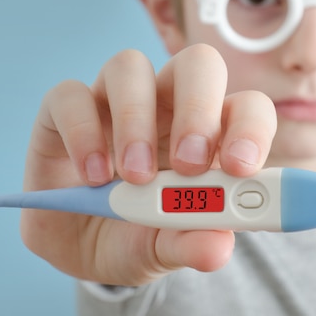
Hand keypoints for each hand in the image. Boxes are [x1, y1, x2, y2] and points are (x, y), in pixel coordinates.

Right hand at [20, 44, 276, 285]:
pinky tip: (91, 175)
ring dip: (136, 120)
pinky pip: (70, 94)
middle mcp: (166, 106)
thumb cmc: (134, 238)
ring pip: (130, 66)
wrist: (77, 247)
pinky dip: (82, 132)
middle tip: (188, 165)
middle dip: (198, 109)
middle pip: (197, 65)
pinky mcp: (65, 110)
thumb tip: (217, 246)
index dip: (251, 128)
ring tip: (133, 178)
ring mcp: (114, 102)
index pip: (246, 108)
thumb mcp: (162, 250)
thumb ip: (190, 244)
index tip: (241, 169)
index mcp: (208, 136)